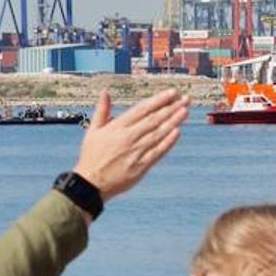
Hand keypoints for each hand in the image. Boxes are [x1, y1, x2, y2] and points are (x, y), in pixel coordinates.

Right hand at [73, 88, 188, 200]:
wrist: (90, 184)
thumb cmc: (91, 156)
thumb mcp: (93, 131)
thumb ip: (102, 110)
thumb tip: (105, 92)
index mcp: (117, 127)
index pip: (142, 109)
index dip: (159, 100)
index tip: (172, 93)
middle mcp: (128, 138)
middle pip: (154, 120)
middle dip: (171, 108)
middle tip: (185, 99)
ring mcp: (135, 152)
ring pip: (158, 134)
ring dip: (173, 122)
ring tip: (185, 111)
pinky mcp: (140, 167)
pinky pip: (157, 152)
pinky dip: (167, 143)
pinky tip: (177, 132)